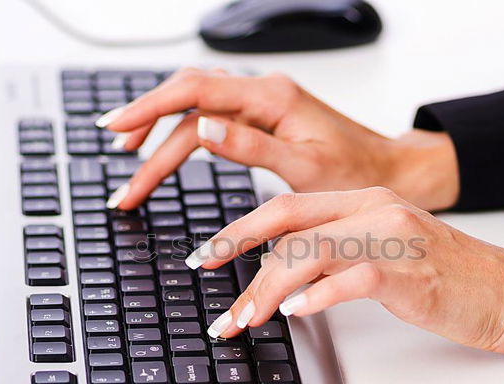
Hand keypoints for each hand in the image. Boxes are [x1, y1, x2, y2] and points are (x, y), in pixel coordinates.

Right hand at [98, 67, 459, 211]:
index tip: (117, 129)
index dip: (150, 109)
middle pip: (187, 97)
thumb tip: (203, 128)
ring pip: (195, 105)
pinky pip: (211, 115)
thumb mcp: (305, 167)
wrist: (385, 170)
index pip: (195, 92)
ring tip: (130, 157)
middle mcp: (262, 92)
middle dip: (147, 127)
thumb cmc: (354, 171)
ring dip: (160, 129)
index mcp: (271, 98)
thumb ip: (253, 146)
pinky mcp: (262, 117)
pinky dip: (182, 130)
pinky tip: (167, 145)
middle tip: (119, 162)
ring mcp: (260, 103)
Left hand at [186, 187, 503, 356]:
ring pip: (311, 249)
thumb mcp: (384, 250)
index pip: (286, 208)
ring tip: (244, 318)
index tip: (207, 255)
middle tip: (210, 287)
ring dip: (267, 287)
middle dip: (237, 253)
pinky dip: (318, 295)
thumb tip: (282, 277)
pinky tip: (295, 311)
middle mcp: (374, 210)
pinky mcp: (411, 272)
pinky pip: (353, 277)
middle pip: (287, 223)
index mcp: (363, 202)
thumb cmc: (447, 276)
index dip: (239, 230)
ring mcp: (394, 238)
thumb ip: (336, 253)